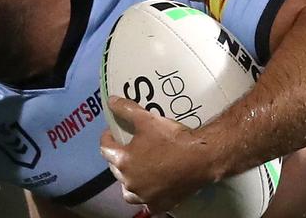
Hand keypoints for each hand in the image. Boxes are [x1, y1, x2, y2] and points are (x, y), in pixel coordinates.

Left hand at [99, 97, 215, 213]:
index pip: (105, 148)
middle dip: (119, 157)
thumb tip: (111, 101)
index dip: (108, 137)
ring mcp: (143, 196)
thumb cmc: (172, 138)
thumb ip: (126, 109)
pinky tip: (152, 188)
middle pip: (115, 168)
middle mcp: (129, 181)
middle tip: (130, 147)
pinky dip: (146, 196)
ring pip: (128, 190)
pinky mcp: (158, 204)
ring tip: (137, 170)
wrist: (200, 158)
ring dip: (129, 180)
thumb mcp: (147, 118)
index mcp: (123, 160)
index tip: (114, 131)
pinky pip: (147, 203)